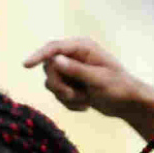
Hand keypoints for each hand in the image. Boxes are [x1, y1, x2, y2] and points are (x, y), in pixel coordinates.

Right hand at [23, 37, 146, 117]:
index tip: (26, 65)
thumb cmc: (119, 88)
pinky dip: (70, 103)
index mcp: (82, 48)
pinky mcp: (70, 84)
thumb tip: (54, 59)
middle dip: (60, 86)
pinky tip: (86, 105)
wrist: (127, 104)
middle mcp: (74, 56)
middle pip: (49, 68)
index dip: (39, 55)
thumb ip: (76, 70)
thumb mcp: (99, 79)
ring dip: (66, 97)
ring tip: (85, 100)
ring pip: (51, 83)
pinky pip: (58, 95)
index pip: (54, 48)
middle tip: (74, 95)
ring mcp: (71, 71)